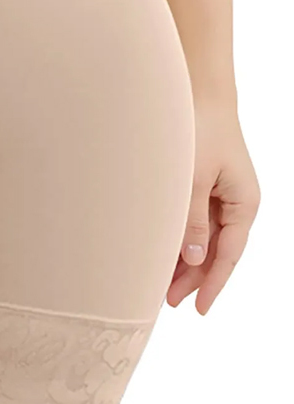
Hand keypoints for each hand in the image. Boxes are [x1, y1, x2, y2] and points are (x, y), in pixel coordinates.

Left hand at [167, 100, 259, 314]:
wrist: (198, 95)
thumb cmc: (199, 131)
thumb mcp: (192, 180)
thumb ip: (192, 220)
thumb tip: (194, 259)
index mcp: (244, 203)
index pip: (229, 254)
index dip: (213, 283)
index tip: (199, 308)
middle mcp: (236, 204)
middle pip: (216, 251)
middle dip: (193, 278)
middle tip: (166, 301)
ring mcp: (221, 197)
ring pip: (204, 240)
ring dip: (185, 262)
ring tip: (160, 285)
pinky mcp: (204, 189)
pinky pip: (196, 223)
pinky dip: (181, 240)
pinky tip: (164, 254)